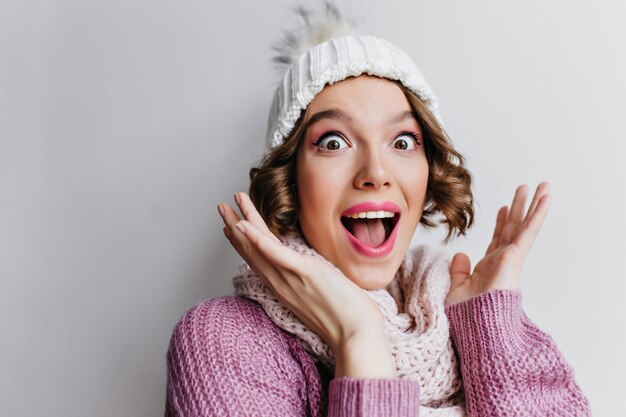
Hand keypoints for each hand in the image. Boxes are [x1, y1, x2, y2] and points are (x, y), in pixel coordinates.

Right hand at [218, 192, 395, 377]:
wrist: (356, 334)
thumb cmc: (347, 318)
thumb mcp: (323, 296)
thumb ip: (312, 282)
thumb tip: (315, 271)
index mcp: (284, 288)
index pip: (259, 261)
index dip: (243, 242)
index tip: (232, 227)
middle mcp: (281, 284)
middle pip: (251, 251)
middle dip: (234, 227)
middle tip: (221, 208)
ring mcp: (290, 278)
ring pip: (257, 247)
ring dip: (240, 222)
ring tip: (226, 205)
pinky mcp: (303, 272)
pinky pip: (275, 253)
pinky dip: (257, 238)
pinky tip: (243, 224)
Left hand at [445, 182, 551, 307]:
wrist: (474, 325)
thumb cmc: (465, 315)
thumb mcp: (455, 289)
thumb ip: (458, 272)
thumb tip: (460, 256)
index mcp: (487, 267)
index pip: (497, 239)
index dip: (501, 223)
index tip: (503, 208)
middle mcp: (501, 260)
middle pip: (512, 227)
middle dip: (519, 207)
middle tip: (525, 188)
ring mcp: (510, 258)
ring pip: (523, 225)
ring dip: (533, 204)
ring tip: (543, 186)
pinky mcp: (515, 257)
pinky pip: (527, 231)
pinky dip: (537, 215)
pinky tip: (545, 199)